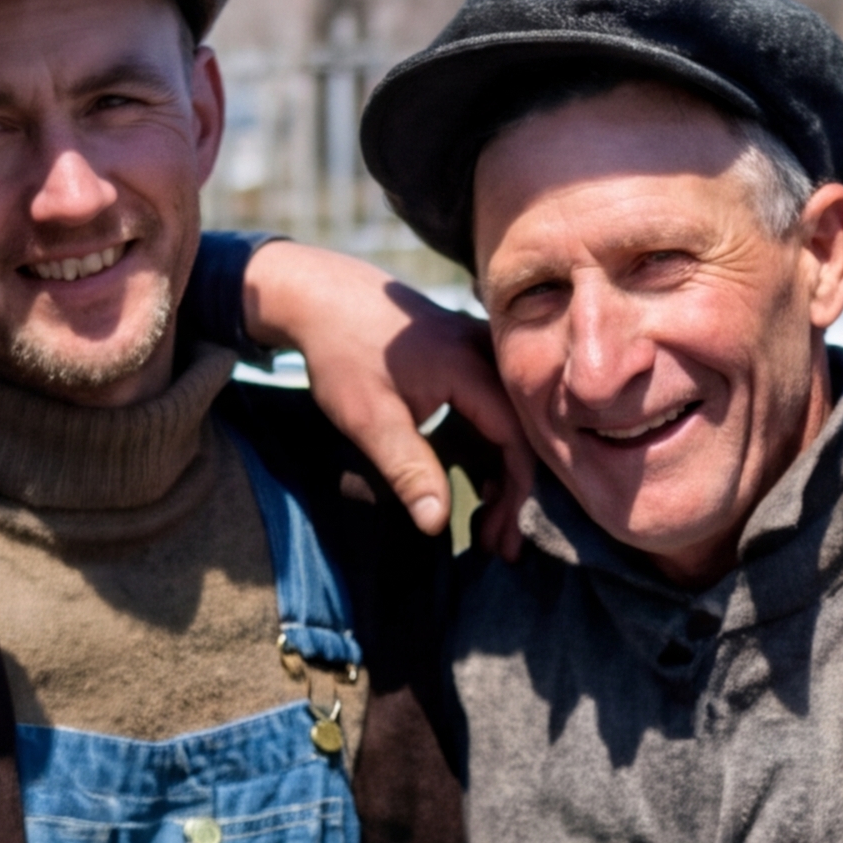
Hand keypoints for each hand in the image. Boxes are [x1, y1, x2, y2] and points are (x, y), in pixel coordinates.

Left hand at [240, 238, 534, 544]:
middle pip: (522, 433)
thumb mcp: (368, 418)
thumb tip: (437, 524)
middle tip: (501, 547)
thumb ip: (407, 469)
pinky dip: (491, 452)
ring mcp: (480, 354)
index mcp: (470, 366)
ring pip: (511, 424)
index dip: (517, 494)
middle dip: (516, 495)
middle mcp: (486, 355)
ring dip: (504, 476)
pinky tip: (480, 487)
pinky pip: (495, 410)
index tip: (504, 539)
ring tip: (490, 526)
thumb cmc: (340, 353)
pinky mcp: (467, 361)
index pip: (516, 438)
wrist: (320, 295)